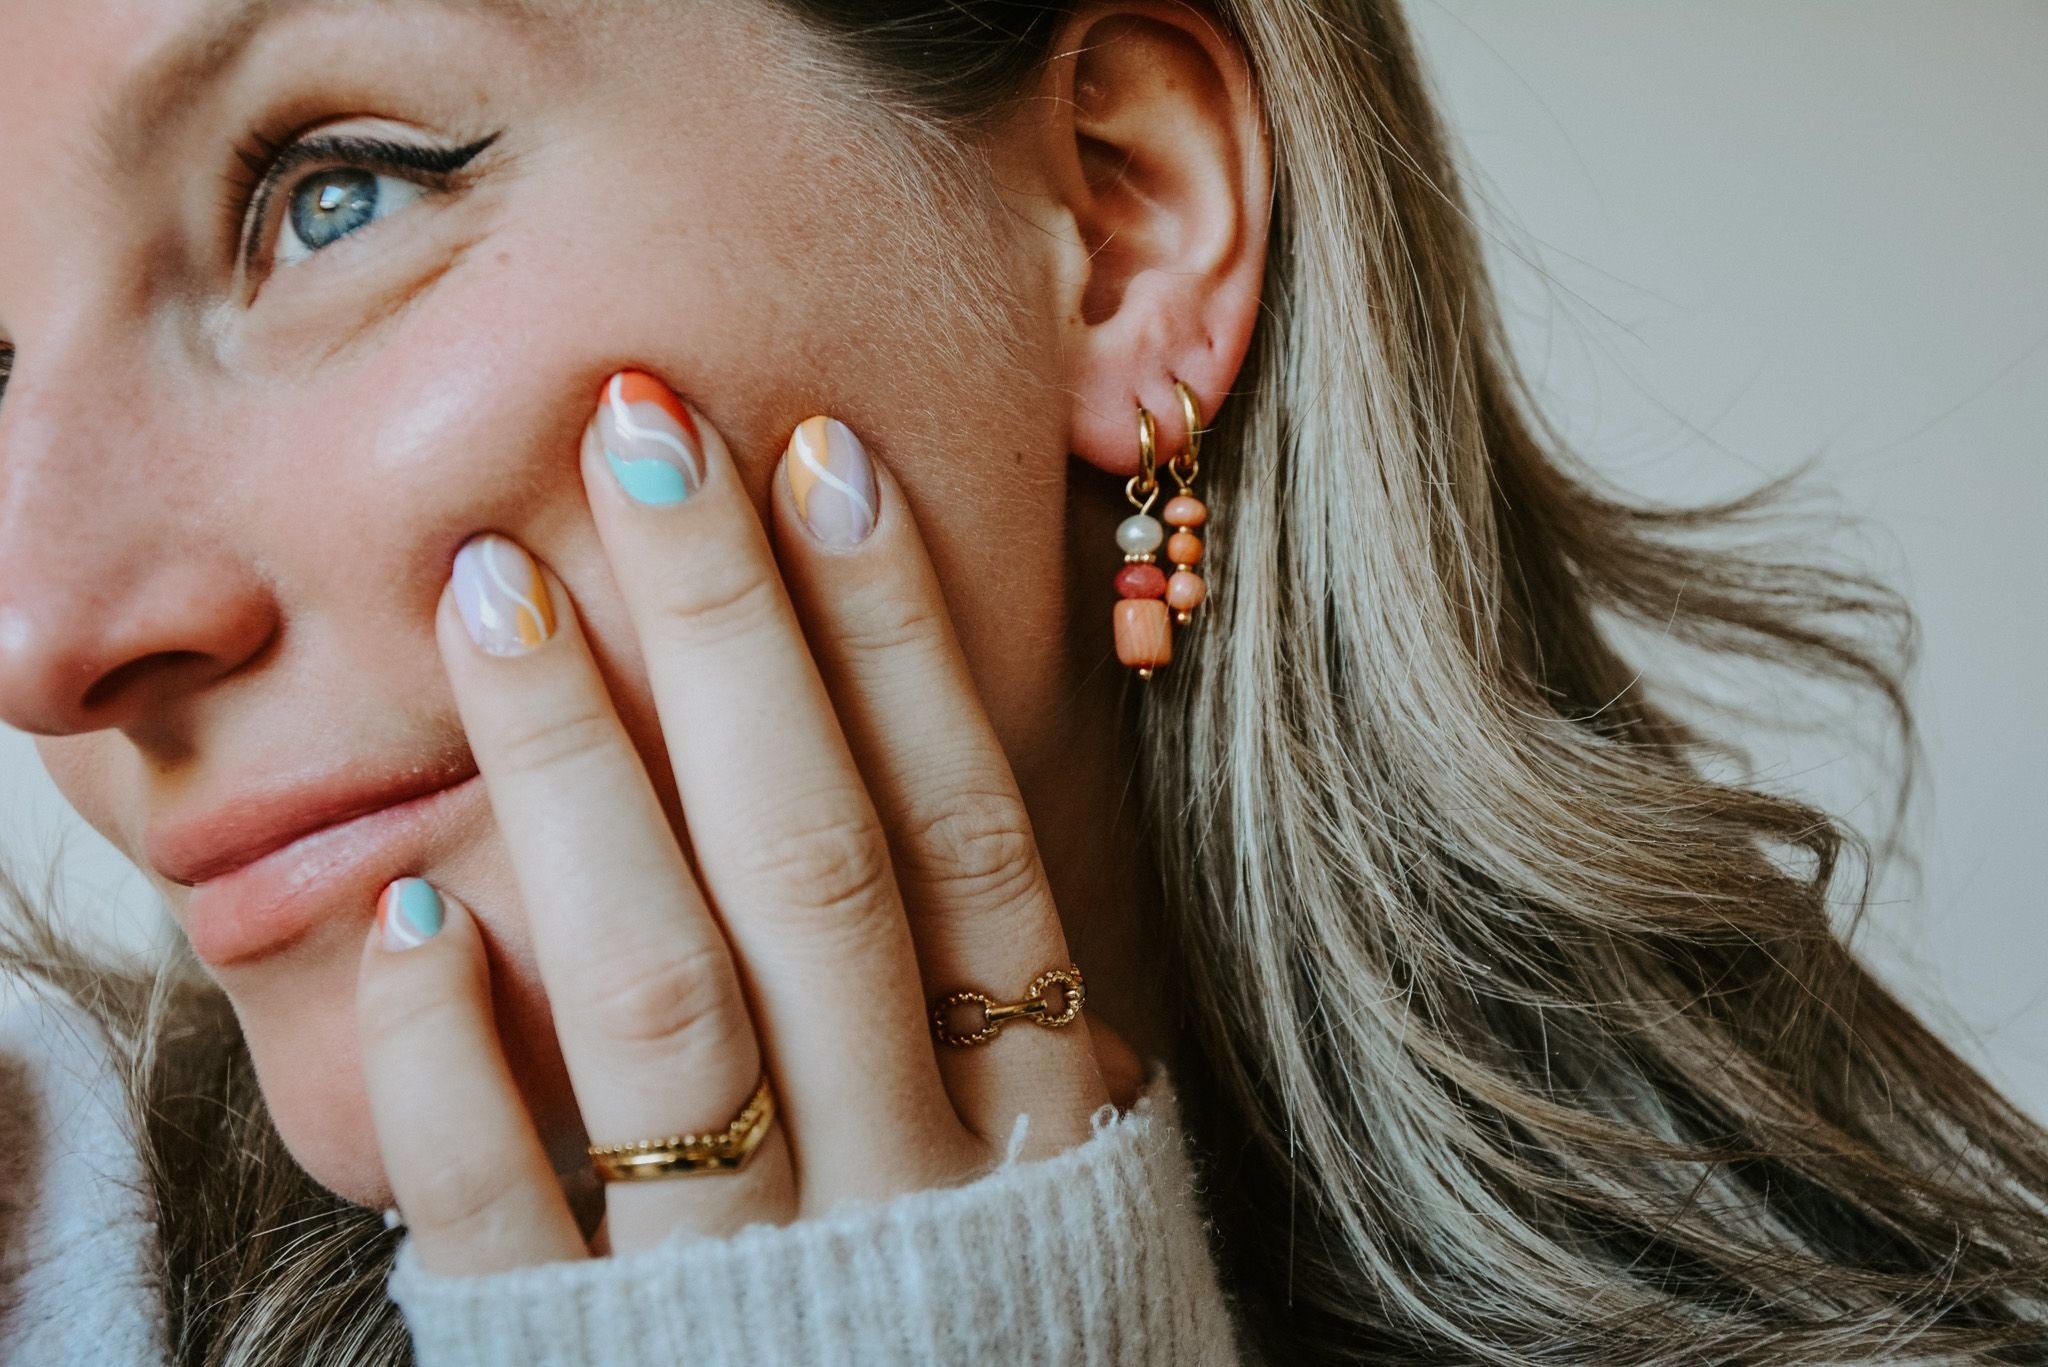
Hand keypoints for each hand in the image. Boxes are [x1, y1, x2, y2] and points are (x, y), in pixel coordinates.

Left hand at [353, 370, 1135, 1272]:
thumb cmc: (1010, 1348)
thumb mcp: (1065, 1174)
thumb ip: (1020, 1014)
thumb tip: (960, 799)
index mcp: (1034, 1117)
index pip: (961, 832)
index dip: (894, 643)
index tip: (818, 462)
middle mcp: (910, 1174)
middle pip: (814, 862)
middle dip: (728, 636)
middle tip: (637, 428)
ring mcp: (760, 1273)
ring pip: (671, 991)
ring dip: (579, 777)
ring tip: (494, 589)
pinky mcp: (604, 1364)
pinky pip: (518, 1211)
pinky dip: (465, 1066)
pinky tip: (410, 914)